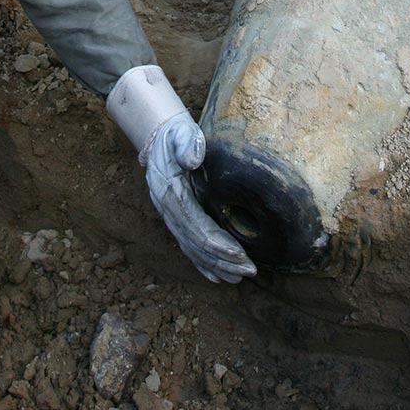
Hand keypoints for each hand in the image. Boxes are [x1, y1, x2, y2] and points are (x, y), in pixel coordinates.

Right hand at [144, 114, 256, 284]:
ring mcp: (171, 218)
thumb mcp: (180, 132)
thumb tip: (194, 159)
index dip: (217, 244)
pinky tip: (218, 277)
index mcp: (170, 193)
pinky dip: (203, 264)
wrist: (159, 140)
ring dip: (216, 265)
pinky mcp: (177, 220)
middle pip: (196, 244)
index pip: (195, 226)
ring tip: (239, 277)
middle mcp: (168, 210)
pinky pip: (189, 247)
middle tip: (250, 270)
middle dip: (222, 260)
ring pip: (193, 249)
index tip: (240, 254)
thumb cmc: (175, 136)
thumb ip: (187, 143)